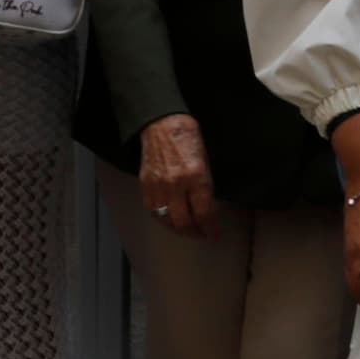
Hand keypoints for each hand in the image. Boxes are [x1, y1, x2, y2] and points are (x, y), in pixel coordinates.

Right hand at [137, 115, 218, 239]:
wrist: (161, 124)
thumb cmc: (188, 139)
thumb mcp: (206, 162)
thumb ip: (205, 187)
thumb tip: (207, 209)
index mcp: (195, 177)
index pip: (204, 213)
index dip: (210, 228)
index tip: (214, 233)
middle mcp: (175, 184)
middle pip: (183, 221)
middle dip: (195, 233)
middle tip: (202, 234)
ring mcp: (157, 185)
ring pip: (166, 219)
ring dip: (178, 229)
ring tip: (186, 230)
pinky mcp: (145, 183)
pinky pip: (152, 210)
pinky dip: (162, 219)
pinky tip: (169, 219)